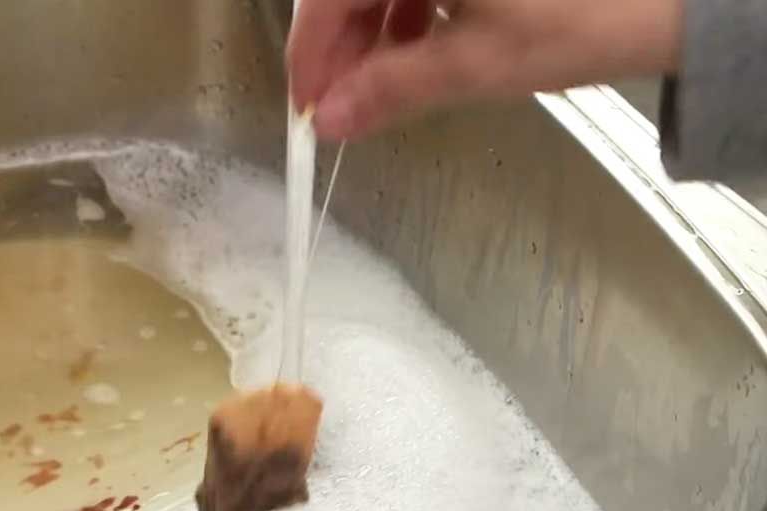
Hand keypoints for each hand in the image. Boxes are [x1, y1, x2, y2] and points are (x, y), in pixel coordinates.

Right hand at [286, 0, 683, 140]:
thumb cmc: (584, 15)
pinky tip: (416, 45)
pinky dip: (406, 9)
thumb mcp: (476, 62)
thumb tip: (334, 120)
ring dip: (371, 30)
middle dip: (339, 46)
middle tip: (338, 106)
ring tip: (379, 85)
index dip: (309, 56)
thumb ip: (391, 89)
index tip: (306, 107)